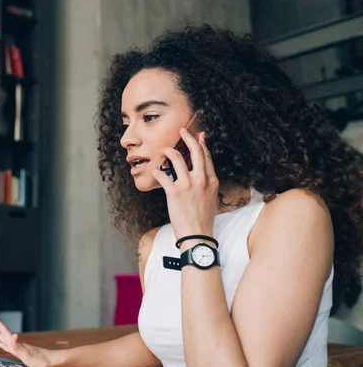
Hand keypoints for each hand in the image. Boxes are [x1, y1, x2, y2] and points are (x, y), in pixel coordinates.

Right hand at [0, 313, 57, 366]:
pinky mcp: (22, 352)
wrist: (52, 361)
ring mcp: (19, 348)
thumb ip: (19, 346)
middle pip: (4, 335)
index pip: (5, 332)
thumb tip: (13, 336)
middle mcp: (17, 345)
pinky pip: (9, 346)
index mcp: (16, 345)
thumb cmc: (42, 361)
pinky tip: (5, 342)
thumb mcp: (28, 355)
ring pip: (6, 340)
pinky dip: (4, 343)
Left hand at [153, 129, 218, 247]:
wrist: (197, 235)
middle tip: (182, 131)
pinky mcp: (174, 192)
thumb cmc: (203, 220)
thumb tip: (201, 176)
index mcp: (212, 181)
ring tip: (163, 149)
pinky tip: (155, 172)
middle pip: (196, 151)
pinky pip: (163, 175)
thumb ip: (207, 185)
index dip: (201, 144)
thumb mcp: (212, 199)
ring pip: (177, 158)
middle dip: (188, 137)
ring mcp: (188, 185)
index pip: (207, 156)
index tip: (198, 136)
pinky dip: (157, 172)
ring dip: (168, 151)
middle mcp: (201, 179)